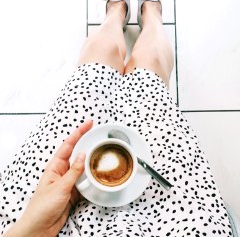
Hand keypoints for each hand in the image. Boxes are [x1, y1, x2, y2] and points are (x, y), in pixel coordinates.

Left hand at [5, 120, 92, 236]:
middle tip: (97, 133)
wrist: (41, 227)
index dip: (79, 132)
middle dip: (87, 142)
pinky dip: (92, 177)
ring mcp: (69, 180)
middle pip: (77, 153)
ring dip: (91, 161)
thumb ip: (74, 171)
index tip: (88, 124)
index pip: (69, 144)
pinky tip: (98, 174)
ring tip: (101, 153)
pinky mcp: (74, 191)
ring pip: (83, 167)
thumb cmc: (42, 207)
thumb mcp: (60, 186)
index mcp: (55, 166)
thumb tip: (83, 155)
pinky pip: (85, 180)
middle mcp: (62, 171)